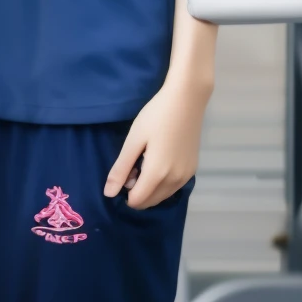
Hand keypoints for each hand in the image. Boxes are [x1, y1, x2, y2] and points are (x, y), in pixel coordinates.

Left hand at [103, 75, 208, 209]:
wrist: (187, 100)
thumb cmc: (156, 116)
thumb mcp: (133, 141)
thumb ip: (121, 169)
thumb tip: (108, 194)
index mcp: (158, 174)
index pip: (137, 201)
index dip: (125, 193)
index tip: (124, 171)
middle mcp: (175, 181)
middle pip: (150, 202)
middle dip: (137, 191)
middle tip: (134, 165)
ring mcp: (186, 176)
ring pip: (163, 196)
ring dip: (150, 188)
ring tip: (145, 161)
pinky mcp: (193, 169)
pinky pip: (173, 187)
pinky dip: (163, 183)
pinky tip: (159, 161)